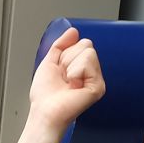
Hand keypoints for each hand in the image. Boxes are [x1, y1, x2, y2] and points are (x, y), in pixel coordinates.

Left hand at [14, 27, 104, 142]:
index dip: (65, 54)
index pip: (81, 42)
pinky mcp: (98, 86)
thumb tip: (73, 31)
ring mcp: (96, 79)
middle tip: (64, 77)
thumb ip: (61, 45)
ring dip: (71, 66)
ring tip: (68, 82)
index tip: (60, 71)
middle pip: (86, 44)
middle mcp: (91, 72)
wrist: (44, 112)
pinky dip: (75, 72)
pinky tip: (74, 86)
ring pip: (88, 51)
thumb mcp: (49, 62)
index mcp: (81, 66)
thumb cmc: (45, 95)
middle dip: (68, 58)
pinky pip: (87, 62)